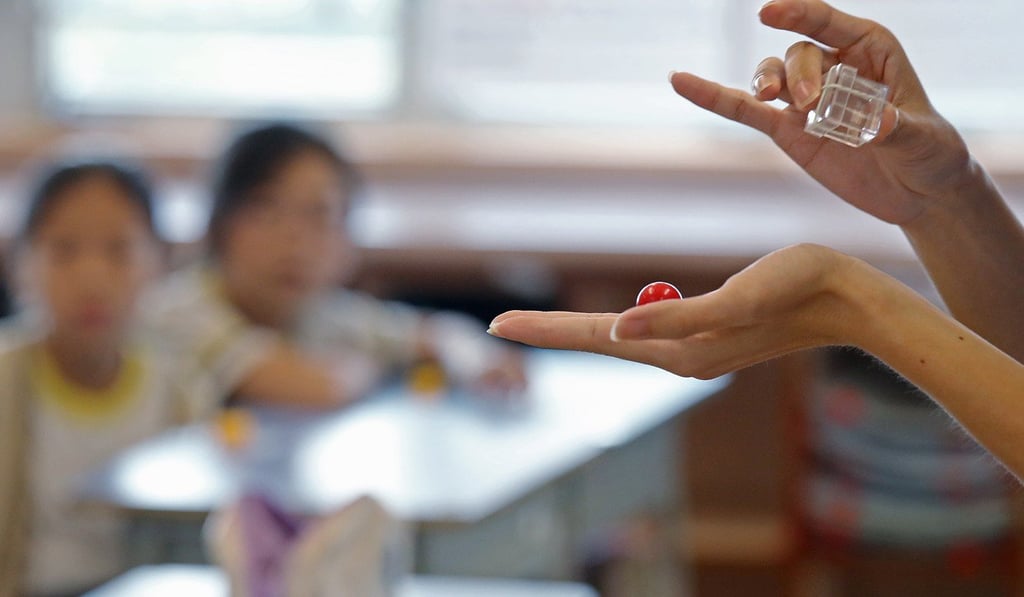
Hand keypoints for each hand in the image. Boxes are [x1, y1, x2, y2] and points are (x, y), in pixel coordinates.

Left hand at [489, 244, 868, 378]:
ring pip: (618, 337)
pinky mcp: (707, 331)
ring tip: (532, 324)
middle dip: (548, 332)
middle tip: (496, 324)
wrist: (849, 299)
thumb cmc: (800, 289)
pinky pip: (646, 328)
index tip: (496, 324)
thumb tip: (620, 332)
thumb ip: (677, 318)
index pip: (597, 338)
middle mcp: (679, 355)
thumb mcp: (738, 298)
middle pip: (598, 340)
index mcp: (680, 350)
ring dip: (575, 332)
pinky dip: (614, 325)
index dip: (546, 329)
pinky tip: (606, 326)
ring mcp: (691, 346)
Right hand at [670, 0, 972, 224]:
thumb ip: (893, 128)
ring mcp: (806, 99)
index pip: (827, 22)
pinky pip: (744, 110)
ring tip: (772, 100)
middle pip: (798, 55)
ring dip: (766, 84)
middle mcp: (833, 66)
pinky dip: (713, 97)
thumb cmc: (929, 153)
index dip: (798, 13)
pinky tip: (681, 81)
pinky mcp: (788, 131)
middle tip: (810, 106)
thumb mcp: (921, 139)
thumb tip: (871, 123)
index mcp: (870, 50)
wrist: (918, 192)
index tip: (768, 12)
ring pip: (771, 77)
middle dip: (798, 75)